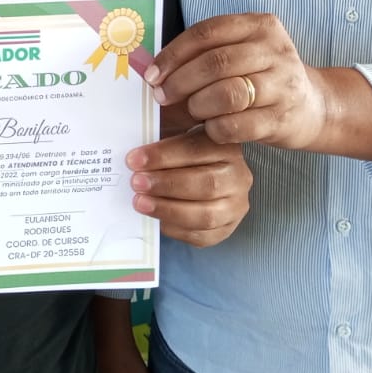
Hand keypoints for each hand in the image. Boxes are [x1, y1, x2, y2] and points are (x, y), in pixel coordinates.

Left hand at [125, 125, 249, 246]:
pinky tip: (157, 220)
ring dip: (168, 209)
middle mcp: (238, 176)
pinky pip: (202, 236)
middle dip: (166, 184)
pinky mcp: (226, 229)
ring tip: (140, 202)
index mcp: (226, 146)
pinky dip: (176, 229)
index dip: (163, 155)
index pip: (195, 149)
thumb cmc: (184, 156)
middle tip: (136, 182)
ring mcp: (235, 206)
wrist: (202, 178)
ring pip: (206, 214)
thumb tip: (135, 144)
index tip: (134, 160)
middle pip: (206, 183)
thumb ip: (161, 137)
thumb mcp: (177, 136)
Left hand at [146, 13, 329, 151]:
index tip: (152, 73)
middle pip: (216, 62)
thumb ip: (206, 53)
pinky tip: (209, 129)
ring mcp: (284, 84)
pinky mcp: (284, 117)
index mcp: (259, 25)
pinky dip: (216, 128)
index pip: (207, 32)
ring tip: (190, 111)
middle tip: (162, 96)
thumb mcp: (241, 53)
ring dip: (198, 105)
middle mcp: (274, 50)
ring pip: (228, 93)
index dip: (174, 53)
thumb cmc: (262, 78)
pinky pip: (239, 124)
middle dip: (181, 81)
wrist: (313, 106)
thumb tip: (152, 68)